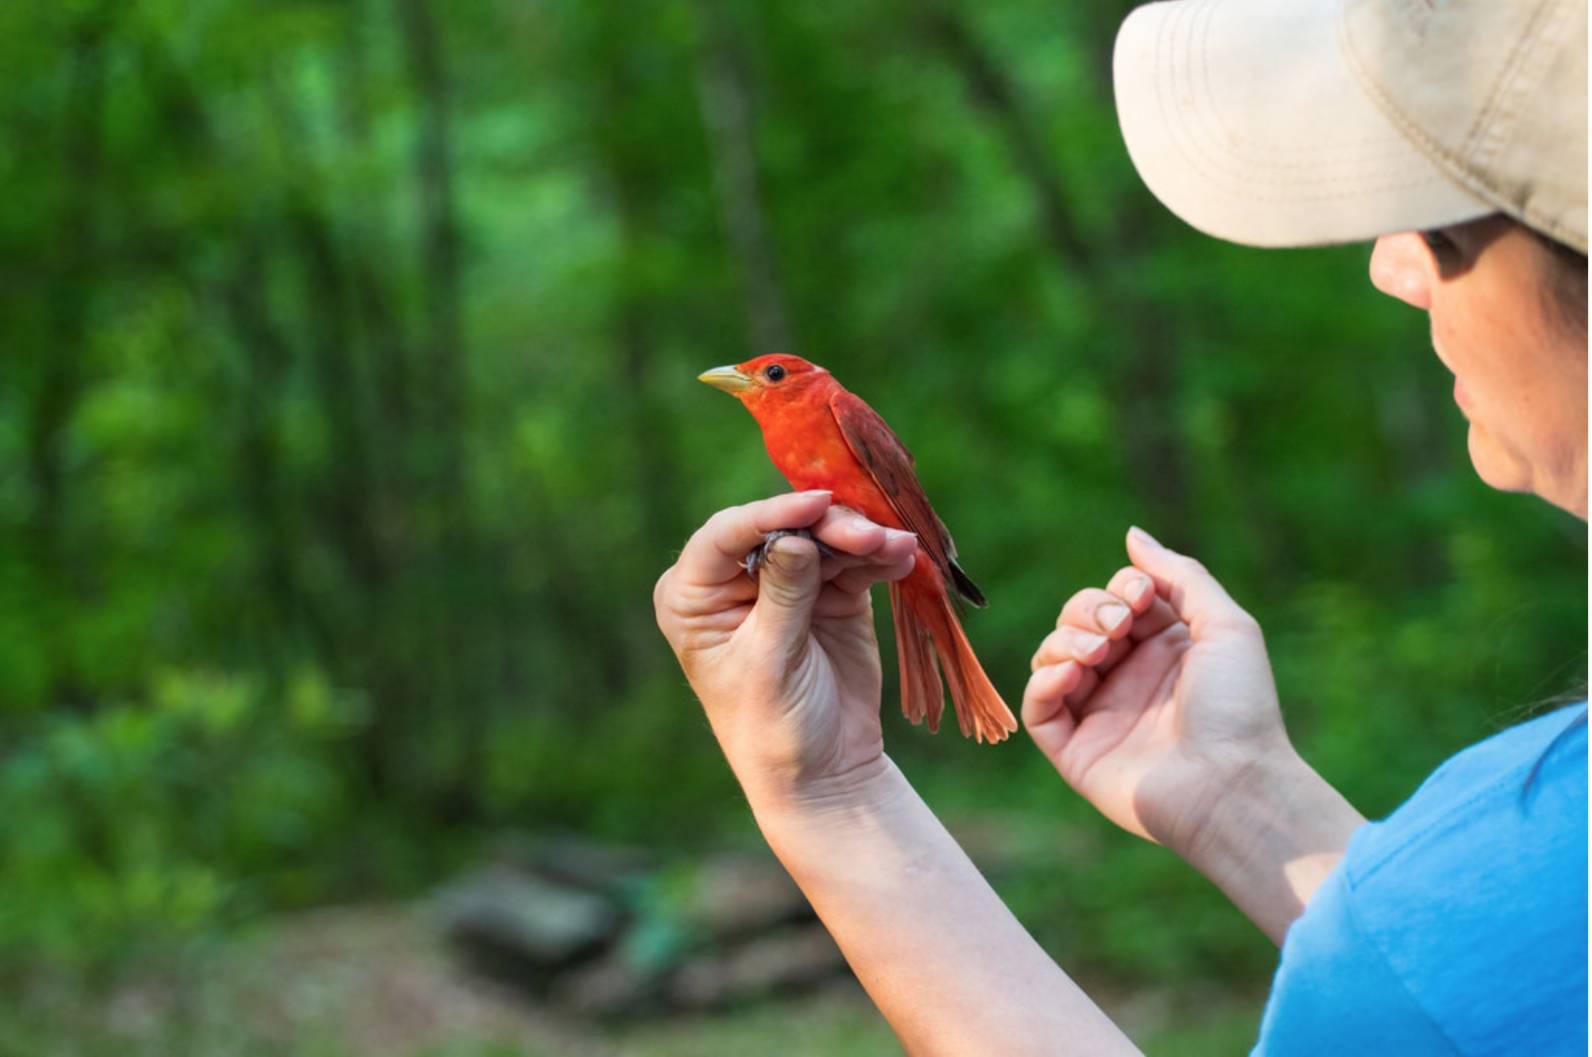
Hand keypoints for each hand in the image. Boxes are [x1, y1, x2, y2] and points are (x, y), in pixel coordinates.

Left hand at [654, 491, 918, 806]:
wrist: (825, 770)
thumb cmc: (773, 725)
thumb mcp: (771, 661)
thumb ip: (784, 596)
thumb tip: (794, 537)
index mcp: (694, 595)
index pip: (725, 536)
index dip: (770, 514)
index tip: (816, 505)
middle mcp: (736, 579)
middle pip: (782, 528)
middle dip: (829, 528)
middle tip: (871, 537)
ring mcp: (787, 582)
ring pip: (824, 539)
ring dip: (863, 539)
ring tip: (898, 546)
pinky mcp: (832, 592)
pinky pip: (856, 562)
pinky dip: (880, 557)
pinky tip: (903, 557)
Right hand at [1023, 527, 1294, 858]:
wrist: (1233, 785)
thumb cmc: (1239, 707)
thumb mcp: (1226, 626)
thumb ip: (1179, 575)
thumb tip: (1131, 536)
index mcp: (1163, 649)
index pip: (1116, 600)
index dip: (1118, 588)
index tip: (1137, 596)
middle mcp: (1127, 678)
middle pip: (1077, 621)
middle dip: (1087, 610)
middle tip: (1114, 626)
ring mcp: (1099, 715)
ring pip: (1051, 658)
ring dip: (1065, 640)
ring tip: (1096, 652)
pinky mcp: (1076, 751)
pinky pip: (1038, 708)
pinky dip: (1043, 683)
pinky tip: (1070, 674)